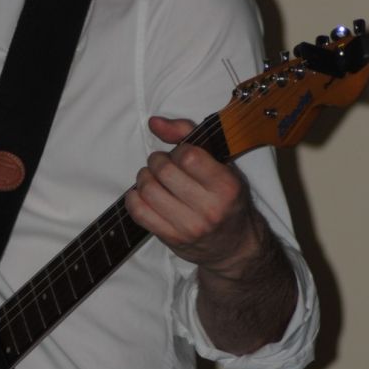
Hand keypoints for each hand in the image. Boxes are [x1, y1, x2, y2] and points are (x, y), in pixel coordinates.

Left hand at [125, 115, 263, 276]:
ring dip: (144, 178)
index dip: (178, 150)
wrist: (234, 246)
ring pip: (148, 190)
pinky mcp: (171, 239)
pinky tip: (141, 194)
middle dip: (157, 161)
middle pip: (164, 172)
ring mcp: (189, 227)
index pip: (188, 156)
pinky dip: (133, 198)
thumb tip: (153, 122)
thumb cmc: (227, 200)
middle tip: (162, 165)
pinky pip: (139, 212)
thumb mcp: (221, 165)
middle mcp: (210, 208)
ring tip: (153, 178)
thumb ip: (189, 135)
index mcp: (226, 186)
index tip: (181, 155)